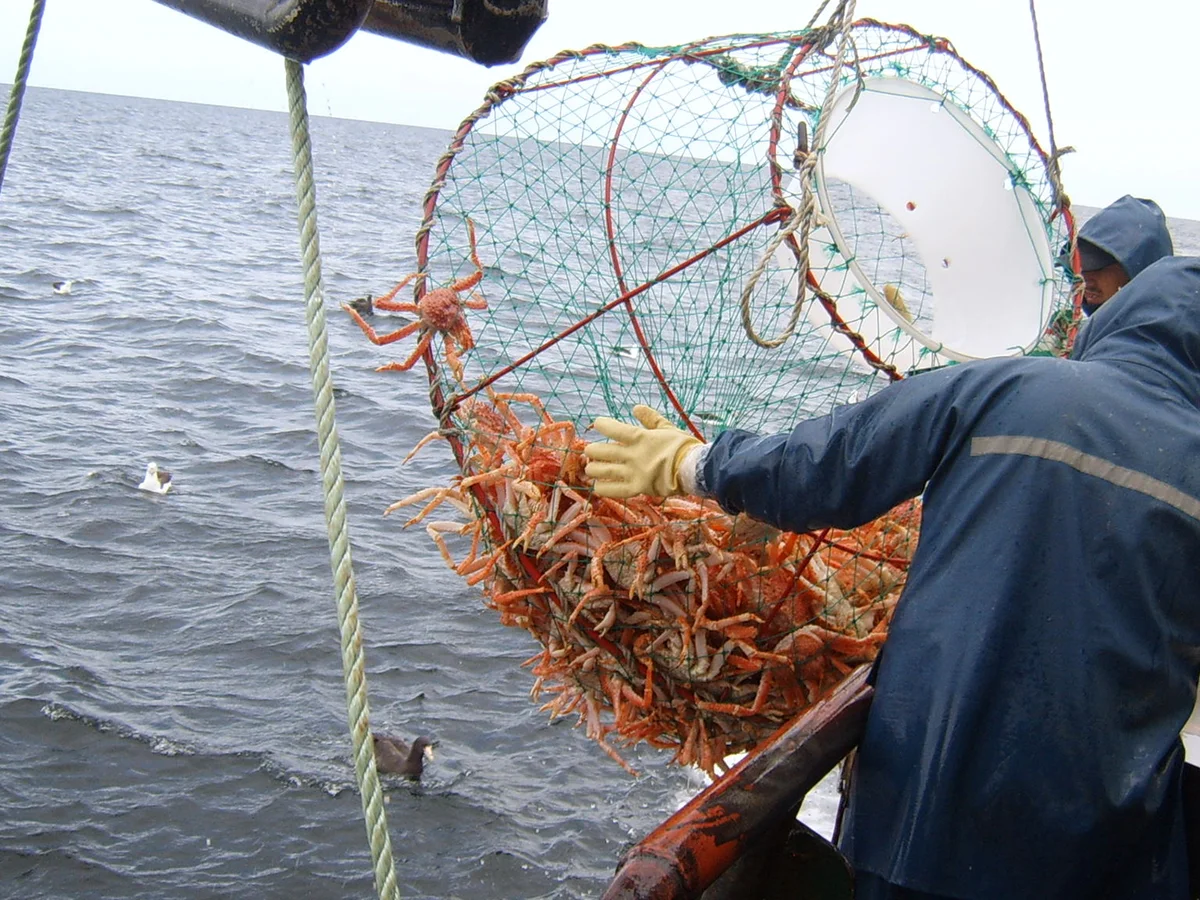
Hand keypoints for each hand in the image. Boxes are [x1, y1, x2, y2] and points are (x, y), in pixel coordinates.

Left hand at [584, 405, 702, 498]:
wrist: (695, 469)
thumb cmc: (683, 447)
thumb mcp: (667, 428)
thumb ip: (650, 418)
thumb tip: (636, 407)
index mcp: (640, 438)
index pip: (612, 428)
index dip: (601, 425)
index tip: (598, 424)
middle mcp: (633, 455)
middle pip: (601, 451)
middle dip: (592, 451)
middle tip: (592, 452)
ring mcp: (633, 473)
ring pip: (602, 471)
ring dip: (593, 469)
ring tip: (592, 468)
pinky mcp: (637, 488)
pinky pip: (614, 490)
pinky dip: (603, 488)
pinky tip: (598, 486)